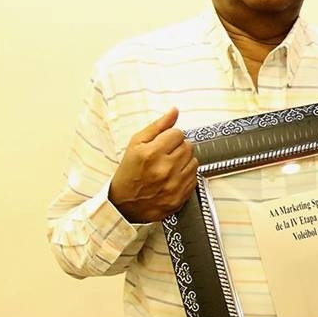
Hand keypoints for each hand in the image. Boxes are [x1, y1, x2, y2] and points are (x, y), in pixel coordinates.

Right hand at [108, 107, 198, 222]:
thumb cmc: (128, 173)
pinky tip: (173, 178)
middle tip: (166, 155)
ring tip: (169, 166)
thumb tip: (175, 111)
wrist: (123, 205)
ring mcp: (174, 185)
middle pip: (188, 146)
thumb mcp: (136, 144)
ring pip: (194, 161)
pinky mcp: (180, 197)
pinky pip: (194, 178)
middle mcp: (165, 169)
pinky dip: (186, 176)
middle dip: (178, 148)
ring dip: (184, 161)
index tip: (164, 143)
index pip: (178, 133)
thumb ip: (157, 126)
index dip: (171, 136)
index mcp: (152, 153)